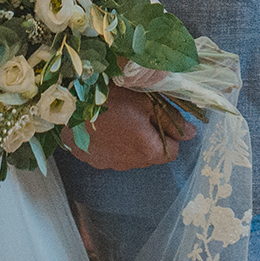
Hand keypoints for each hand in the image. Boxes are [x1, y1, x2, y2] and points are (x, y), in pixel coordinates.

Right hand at [65, 86, 194, 170]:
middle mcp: (129, 164)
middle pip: (150, 154)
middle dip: (149, 136)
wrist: (67, 101)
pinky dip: (109, 143)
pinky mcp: (90, 160)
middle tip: (137, 111)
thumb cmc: (111, 96)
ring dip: (129, 140)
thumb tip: (192, 134)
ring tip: (116, 116)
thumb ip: (171, 119)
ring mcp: (107, 164)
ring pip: (129, 155)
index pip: (173, 150)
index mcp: (147, 150)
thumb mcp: (147, 100)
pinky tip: (101, 125)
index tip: (157, 114)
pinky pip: (108, 154)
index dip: (169, 131)